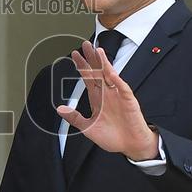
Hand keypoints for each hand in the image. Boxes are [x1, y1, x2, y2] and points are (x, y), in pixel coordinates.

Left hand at [56, 41, 158, 160]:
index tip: (74, 54)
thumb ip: (74, 117)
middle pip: (98, 72)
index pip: (88, 78)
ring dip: (104, 64)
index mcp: (97, 99)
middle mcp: (107, 94)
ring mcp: (118, 96)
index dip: (81, 66)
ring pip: (110, 76)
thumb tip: (60, 108)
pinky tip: (111, 73)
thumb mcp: (88, 128)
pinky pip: (123, 89)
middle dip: (91, 59)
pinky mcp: (128, 102)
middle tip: (85, 45)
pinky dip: (117, 81)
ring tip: (98, 51)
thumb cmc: (112, 137)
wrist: (131, 146)